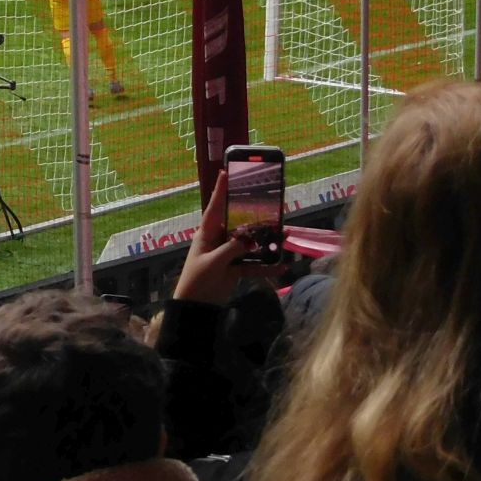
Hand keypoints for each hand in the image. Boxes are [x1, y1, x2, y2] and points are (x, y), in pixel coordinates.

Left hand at [174, 172, 285, 305]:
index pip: (215, 208)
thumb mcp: (213, 263)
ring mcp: (229, 254)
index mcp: (207, 234)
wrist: (196, 307)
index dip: (220, 191)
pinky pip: (254, 265)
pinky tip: (281, 266)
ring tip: (284, 235)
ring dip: (266, 242)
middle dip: (255, 218)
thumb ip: (231, 249)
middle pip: (239, 224)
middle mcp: (219, 240)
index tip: (225, 173)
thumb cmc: (197, 281)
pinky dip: (266, 266)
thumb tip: (250, 239)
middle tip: (272, 206)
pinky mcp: (236, 269)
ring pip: (250, 244)